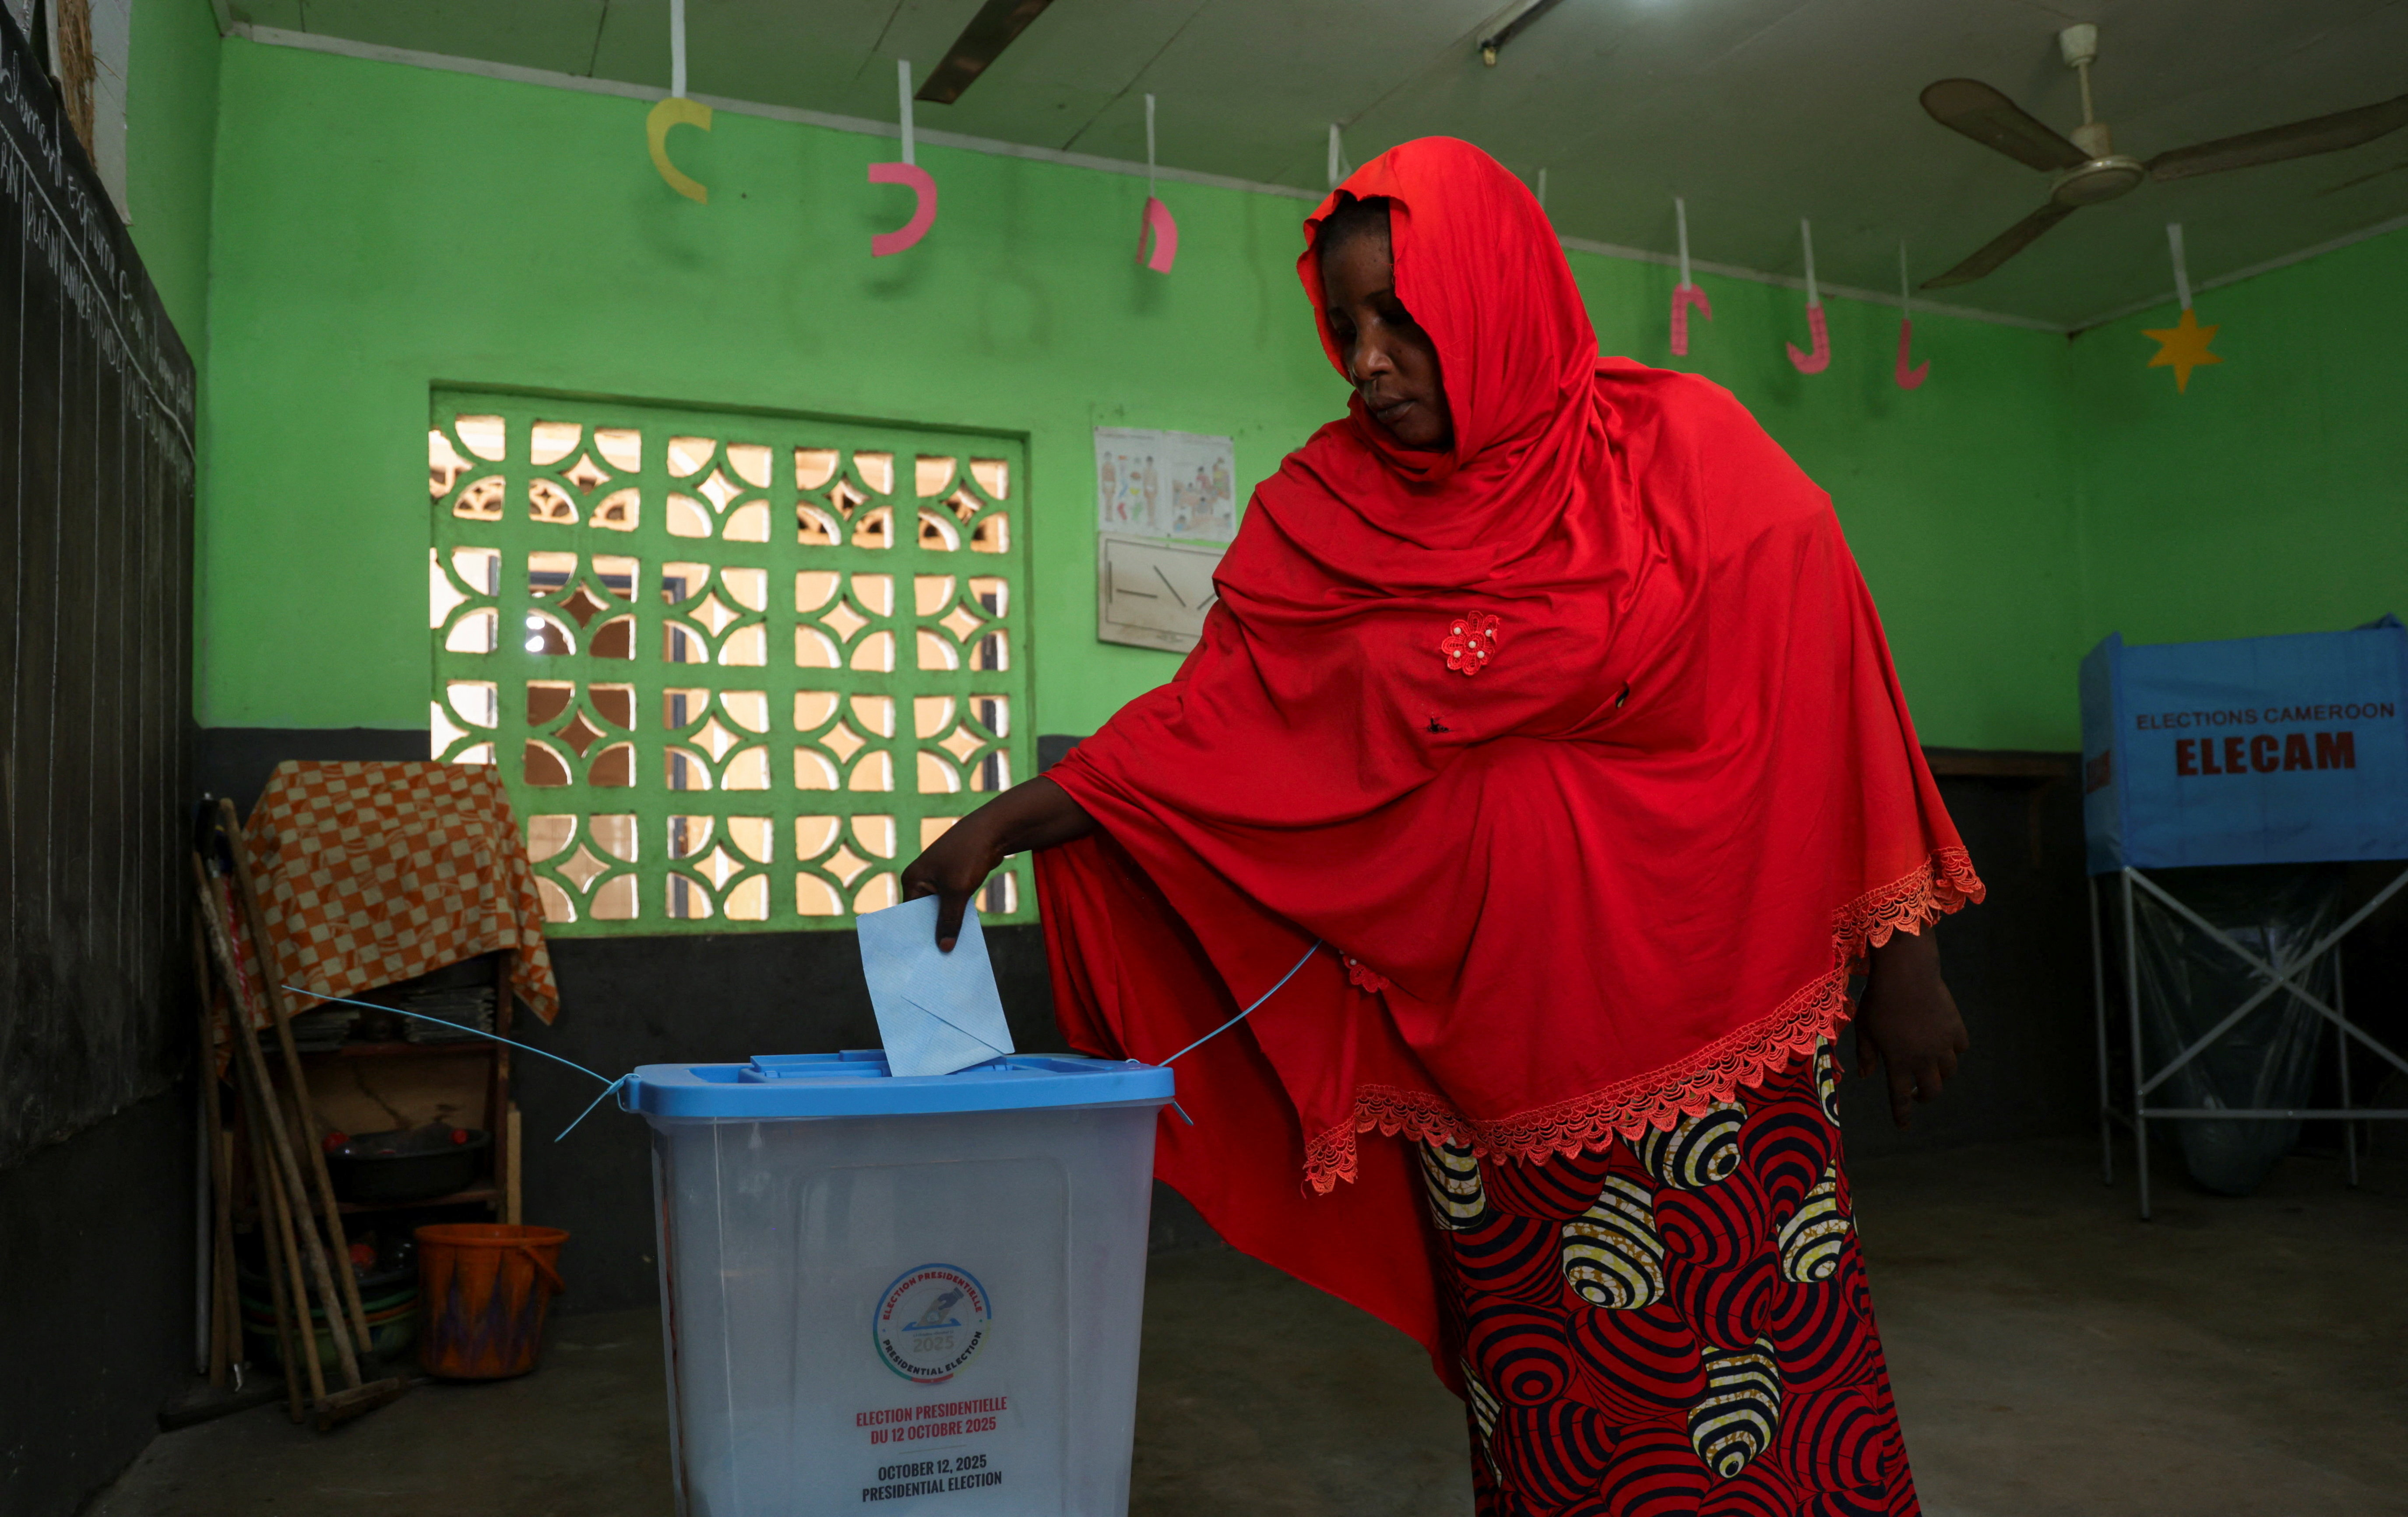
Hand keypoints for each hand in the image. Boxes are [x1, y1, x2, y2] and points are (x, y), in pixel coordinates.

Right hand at [898, 777, 1094, 950]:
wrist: (993, 831)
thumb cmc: (969, 856)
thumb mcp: (957, 892)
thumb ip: (949, 920)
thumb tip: (943, 948)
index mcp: (913, 880)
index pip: (909, 915)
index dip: (917, 935)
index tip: (922, 958)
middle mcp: (922, 880)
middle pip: (925, 914)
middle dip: (933, 933)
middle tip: (938, 961)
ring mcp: (938, 880)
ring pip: (941, 910)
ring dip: (948, 926)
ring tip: (951, 953)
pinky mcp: (954, 880)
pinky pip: (953, 904)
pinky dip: (958, 917)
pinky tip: (963, 936)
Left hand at [1853, 926, 1967, 1128]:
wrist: (1906, 973)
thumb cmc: (1878, 1000)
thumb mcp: (1864, 1028)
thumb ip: (1865, 1055)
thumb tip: (1865, 1075)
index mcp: (1898, 1062)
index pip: (1900, 1098)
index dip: (1902, 1114)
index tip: (1903, 1126)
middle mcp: (1923, 1059)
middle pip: (1932, 1090)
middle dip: (1924, 1096)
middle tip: (1917, 1092)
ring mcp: (1942, 1045)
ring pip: (1949, 1072)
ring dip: (1939, 1074)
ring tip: (1929, 1067)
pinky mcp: (1956, 1028)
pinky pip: (1960, 1048)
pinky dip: (1953, 1050)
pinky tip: (1945, 1044)